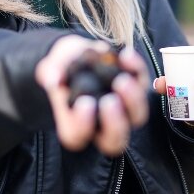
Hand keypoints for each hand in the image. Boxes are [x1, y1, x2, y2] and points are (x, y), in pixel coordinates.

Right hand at [35, 36, 148, 156]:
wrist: (77, 54)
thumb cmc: (61, 67)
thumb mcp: (51, 65)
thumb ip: (51, 71)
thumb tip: (53, 79)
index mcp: (76, 124)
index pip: (77, 135)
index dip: (82, 125)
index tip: (84, 103)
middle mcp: (102, 124)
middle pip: (114, 139)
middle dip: (114, 123)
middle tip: (109, 101)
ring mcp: (123, 109)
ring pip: (137, 116)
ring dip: (133, 100)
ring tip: (123, 80)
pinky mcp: (136, 88)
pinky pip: (142, 83)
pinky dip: (137, 70)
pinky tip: (126, 55)